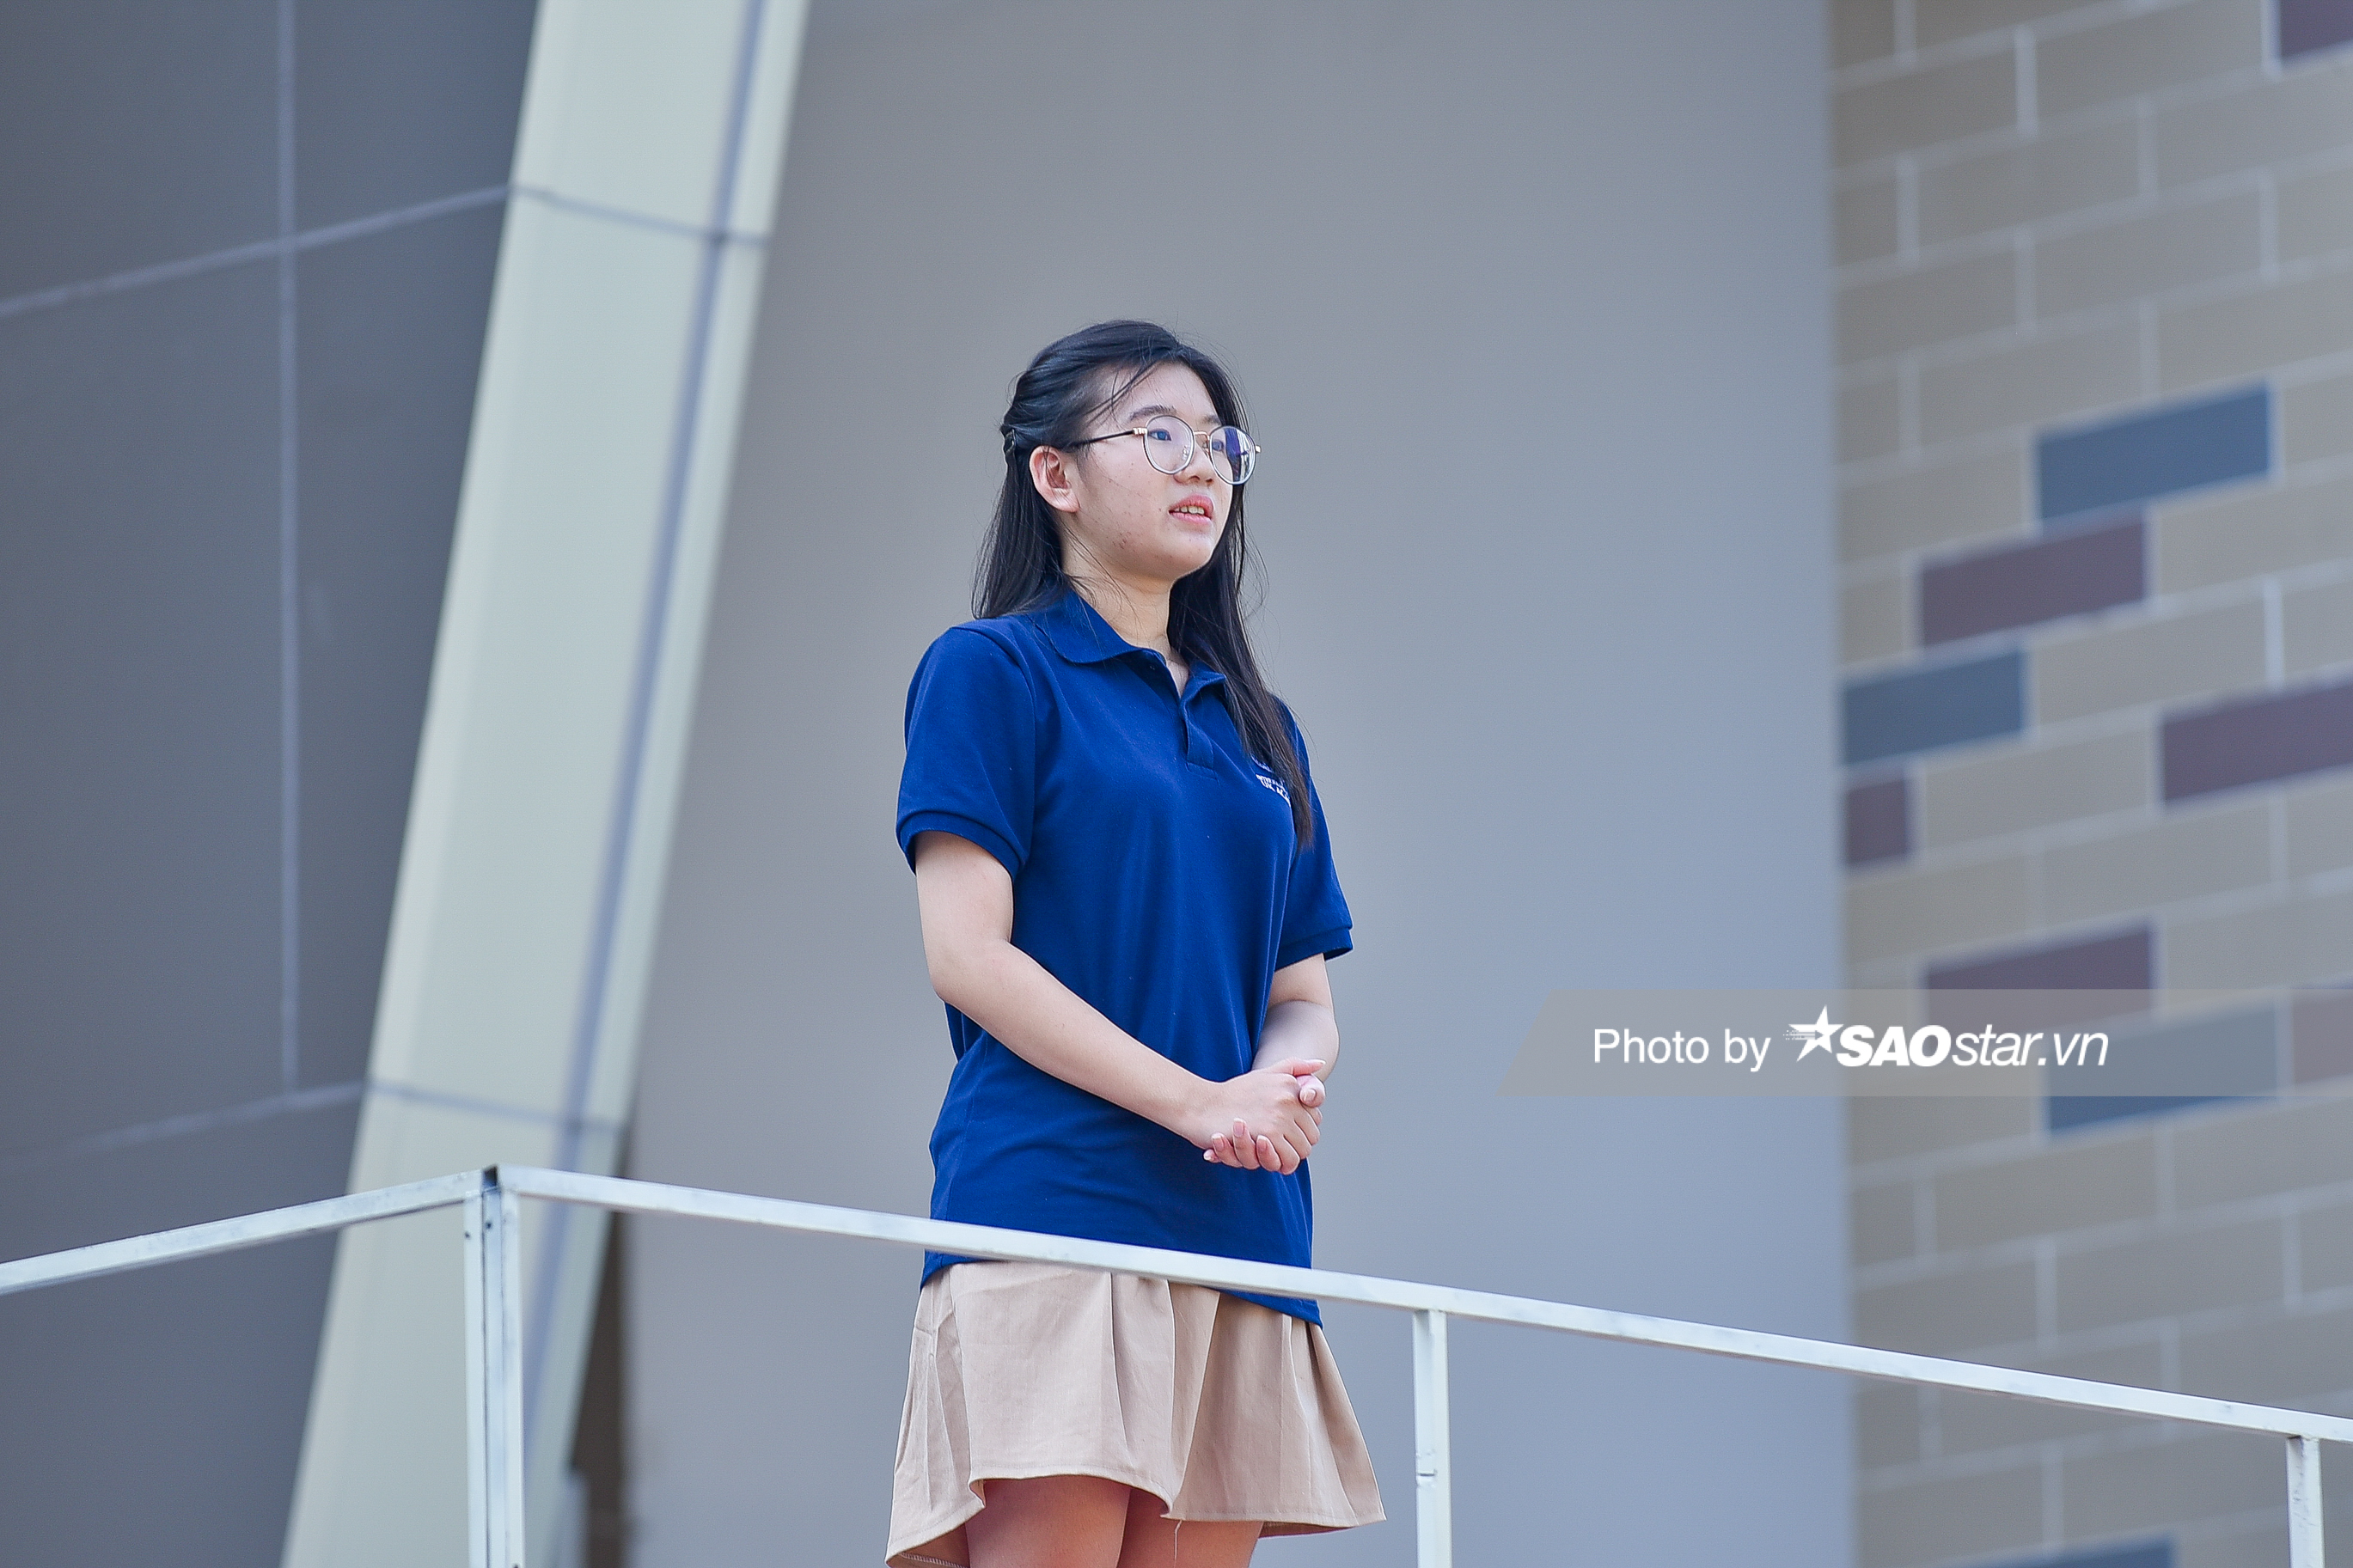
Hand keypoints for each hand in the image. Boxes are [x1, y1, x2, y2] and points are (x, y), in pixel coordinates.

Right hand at [1195, 1060, 1325, 1173]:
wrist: (1202, 1105)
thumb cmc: (1233, 1094)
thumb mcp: (1265, 1074)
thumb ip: (1294, 1067)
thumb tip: (1319, 1064)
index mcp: (1290, 1085)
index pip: (1316, 1118)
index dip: (1302, 1131)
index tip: (1286, 1134)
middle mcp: (1288, 1098)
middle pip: (1312, 1136)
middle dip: (1298, 1146)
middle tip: (1279, 1148)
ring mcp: (1278, 1116)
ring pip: (1302, 1151)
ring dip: (1289, 1158)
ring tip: (1273, 1155)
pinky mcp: (1266, 1134)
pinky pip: (1287, 1159)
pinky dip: (1280, 1165)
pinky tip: (1268, 1160)